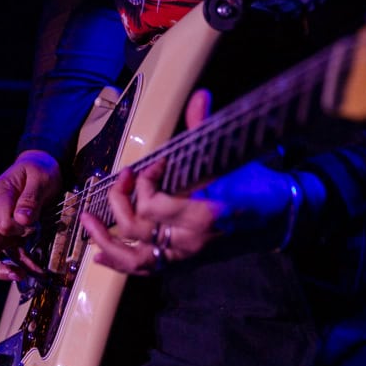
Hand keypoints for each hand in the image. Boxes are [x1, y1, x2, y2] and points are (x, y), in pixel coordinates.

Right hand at [0, 149, 61, 280]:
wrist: (39, 166)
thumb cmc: (39, 170)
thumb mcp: (40, 178)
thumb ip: (30, 198)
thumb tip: (22, 220)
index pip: (1, 222)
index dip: (18, 229)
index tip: (32, 224)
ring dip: (3, 266)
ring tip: (18, 276)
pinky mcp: (6, 233)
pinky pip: (6, 253)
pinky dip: (16, 264)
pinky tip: (28, 272)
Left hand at [79, 89, 313, 274]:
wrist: (277, 216)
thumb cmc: (254, 183)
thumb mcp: (230, 156)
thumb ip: (206, 128)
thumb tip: (199, 96)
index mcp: (204, 211)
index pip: (155, 203)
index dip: (145, 182)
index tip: (153, 164)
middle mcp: (191, 238)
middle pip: (137, 226)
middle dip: (120, 200)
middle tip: (122, 178)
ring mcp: (185, 254)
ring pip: (134, 257)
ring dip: (106, 241)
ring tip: (88, 222)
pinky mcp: (183, 262)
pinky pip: (146, 270)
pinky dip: (120, 264)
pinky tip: (100, 256)